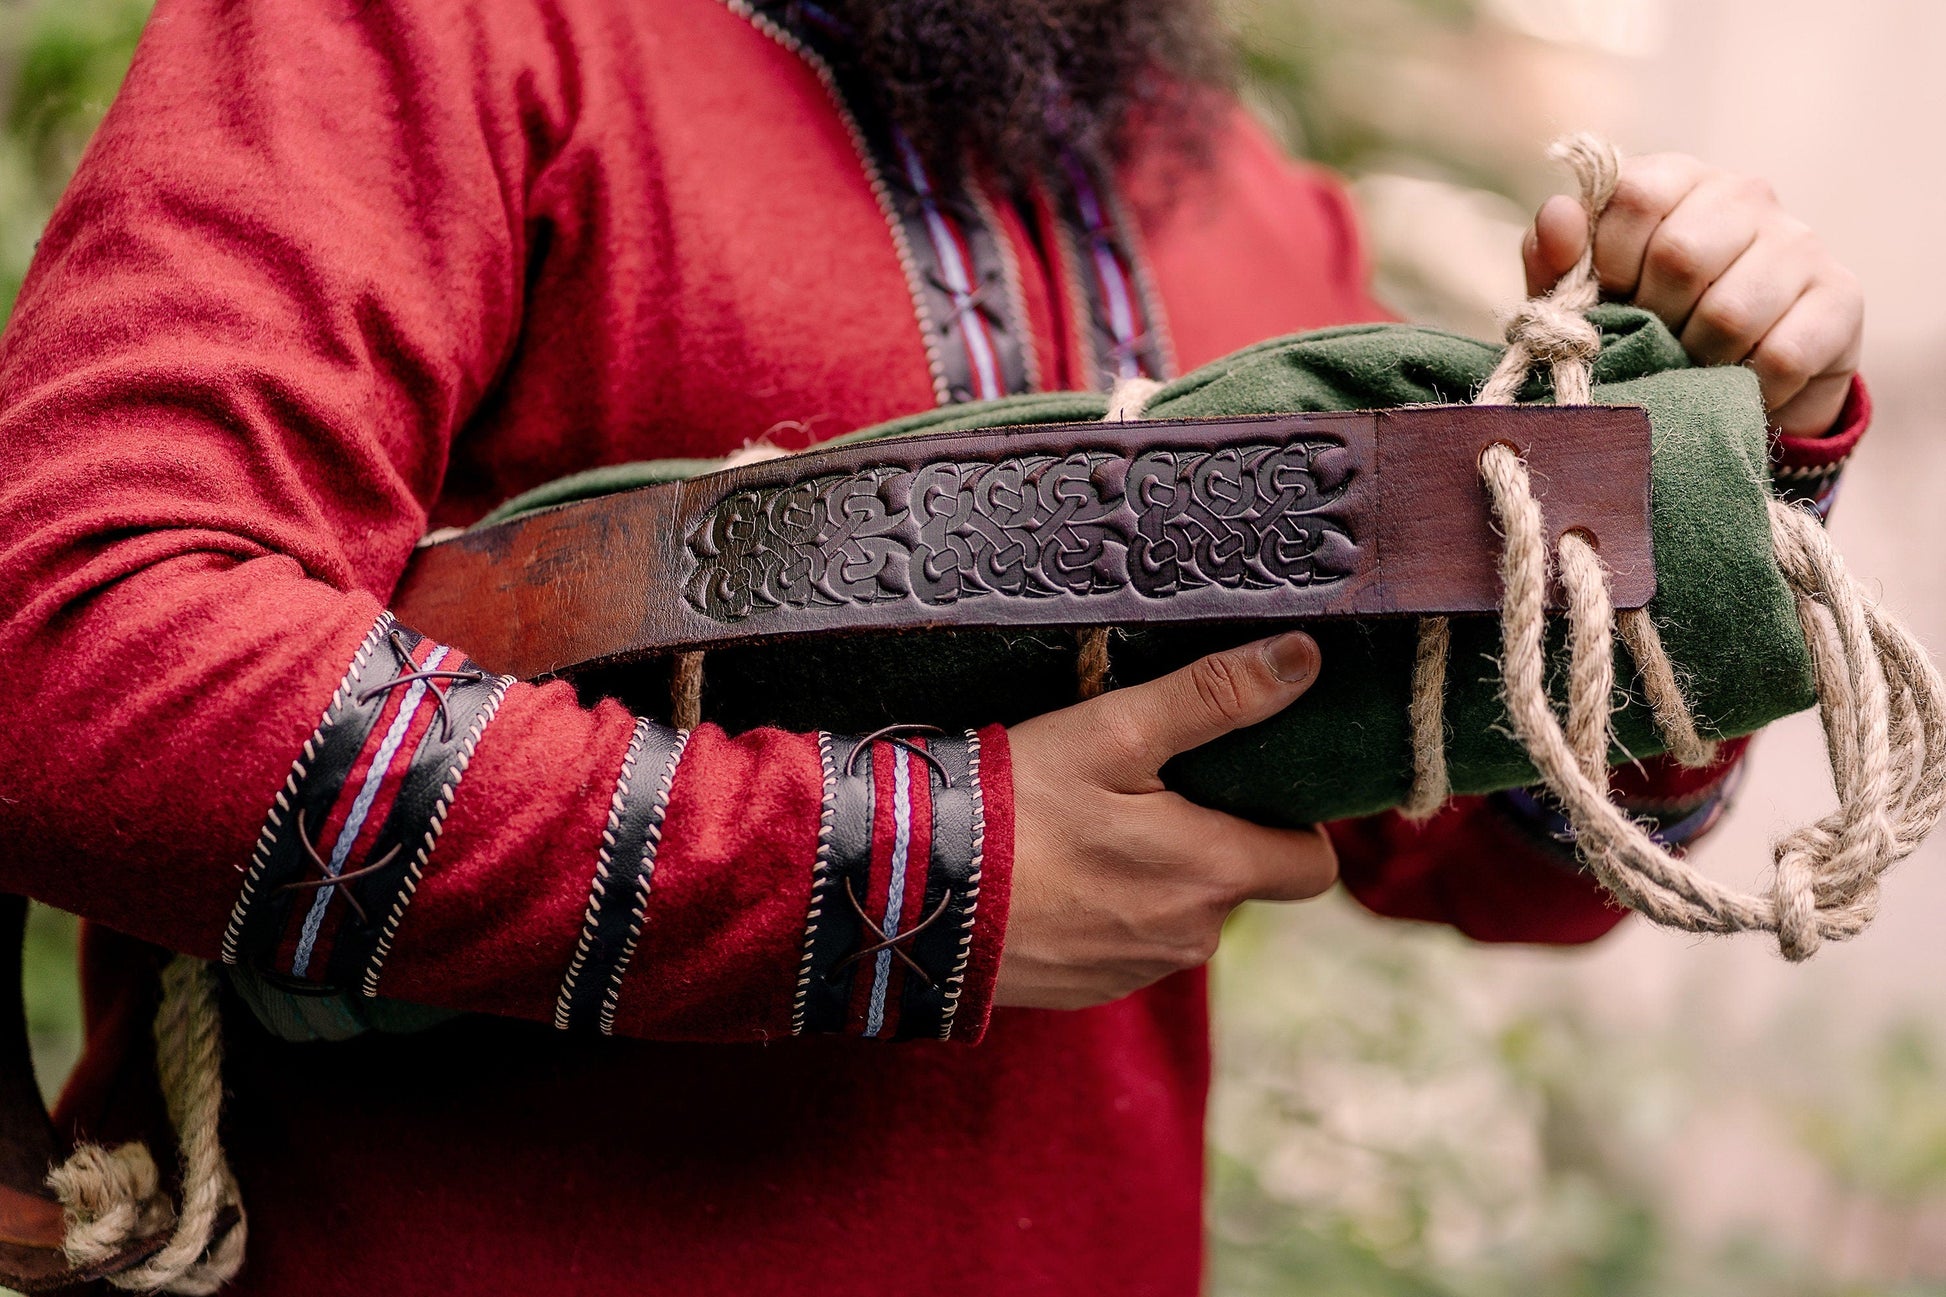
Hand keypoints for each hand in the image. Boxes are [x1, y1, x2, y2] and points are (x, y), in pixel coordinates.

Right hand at [996, 632, 1337, 1010]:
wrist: (913, 892)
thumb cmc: (1017, 804)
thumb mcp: (1115, 731)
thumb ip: (1214, 696)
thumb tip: (1303, 659)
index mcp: (1214, 873)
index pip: (1313, 866)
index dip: (1292, 825)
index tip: (1245, 789)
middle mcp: (1190, 937)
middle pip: (1242, 886)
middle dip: (1213, 843)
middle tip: (1146, 793)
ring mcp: (1137, 971)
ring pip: (1182, 917)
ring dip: (1158, 879)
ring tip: (1089, 829)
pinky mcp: (1088, 989)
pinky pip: (1128, 946)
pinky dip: (1108, 911)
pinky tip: (1058, 875)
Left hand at [1523, 153, 1862, 437]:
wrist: (1728, 385)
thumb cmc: (1638, 325)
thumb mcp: (1581, 296)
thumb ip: (1555, 258)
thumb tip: (1558, 216)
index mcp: (1676, 180)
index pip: (1637, 195)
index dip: (1610, 262)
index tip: (1609, 298)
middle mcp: (1745, 195)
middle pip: (1682, 255)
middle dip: (1653, 318)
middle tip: (1653, 341)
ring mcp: (1800, 242)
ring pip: (1731, 313)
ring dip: (1697, 360)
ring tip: (1692, 366)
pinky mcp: (1841, 297)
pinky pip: (1782, 355)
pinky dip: (1747, 386)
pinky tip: (1738, 384)